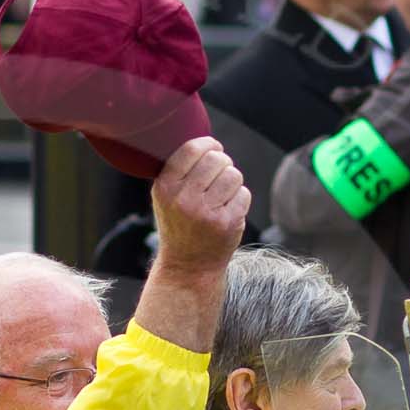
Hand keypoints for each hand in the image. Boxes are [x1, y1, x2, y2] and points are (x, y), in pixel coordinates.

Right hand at [135, 137, 248, 352]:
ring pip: (234, 175)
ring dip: (232, 182)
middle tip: (219, 175)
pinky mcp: (227, 223)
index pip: (192, 149)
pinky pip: (244, 194)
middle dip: (223, 164)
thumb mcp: (167, 198)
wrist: (188, 266)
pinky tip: (227, 211)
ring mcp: (206, 212)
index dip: (209, 144)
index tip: (214, 149)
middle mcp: (183, 199)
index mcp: (165, 188)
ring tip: (222, 196)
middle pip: (217, 159)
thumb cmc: (179, 225)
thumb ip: (180, 170)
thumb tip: (208, 142)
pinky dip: (240, 200)